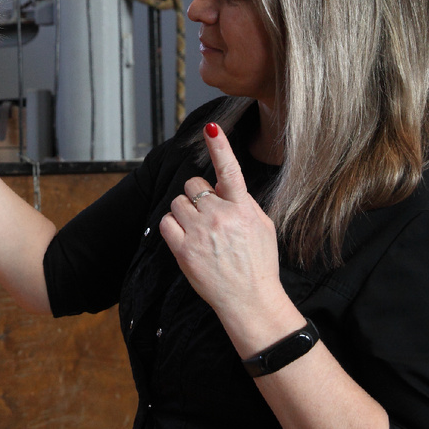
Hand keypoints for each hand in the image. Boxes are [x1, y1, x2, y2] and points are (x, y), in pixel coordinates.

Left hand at [158, 123, 299, 352]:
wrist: (250, 301)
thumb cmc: (258, 263)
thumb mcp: (262, 226)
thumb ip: (244, 202)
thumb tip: (224, 184)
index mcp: (243, 208)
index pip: (230, 170)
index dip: (220, 147)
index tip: (212, 128)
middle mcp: (221, 216)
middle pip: (192, 185)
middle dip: (196, 196)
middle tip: (207, 216)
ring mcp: (201, 232)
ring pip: (177, 202)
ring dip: (183, 212)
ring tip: (198, 231)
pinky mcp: (184, 250)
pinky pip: (166, 222)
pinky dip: (172, 228)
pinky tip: (185, 239)